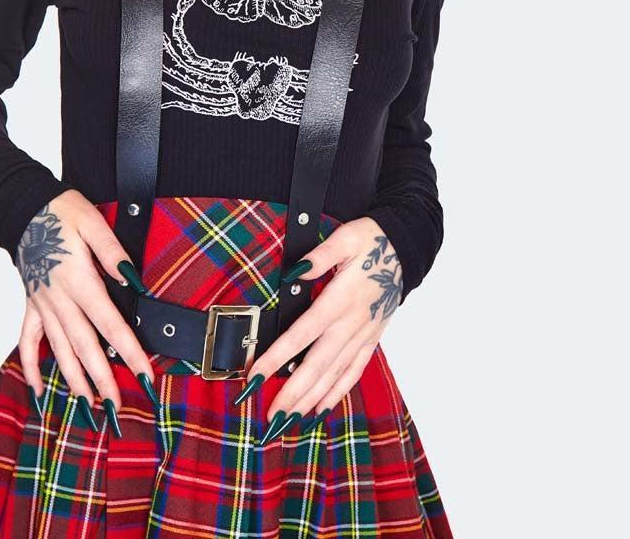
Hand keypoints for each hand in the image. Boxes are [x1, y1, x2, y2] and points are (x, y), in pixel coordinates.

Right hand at [15, 189, 155, 422]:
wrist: (26, 207)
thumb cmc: (62, 212)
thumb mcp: (93, 223)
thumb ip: (113, 252)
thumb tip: (133, 279)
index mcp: (80, 282)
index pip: (111, 325)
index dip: (130, 353)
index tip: (145, 377)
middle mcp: (60, 300)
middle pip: (85, 347)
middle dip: (103, 381)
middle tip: (117, 410)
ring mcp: (43, 305)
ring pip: (59, 351)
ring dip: (74, 382)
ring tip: (88, 409)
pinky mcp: (31, 304)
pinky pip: (28, 342)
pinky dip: (31, 367)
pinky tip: (38, 391)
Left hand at [243, 216, 402, 427]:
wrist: (406, 249)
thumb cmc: (372, 241)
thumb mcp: (345, 238)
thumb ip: (320, 257)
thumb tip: (294, 272)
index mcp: (340, 299)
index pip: (302, 334)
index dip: (277, 357)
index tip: (255, 376)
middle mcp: (352, 323)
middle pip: (317, 365)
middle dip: (292, 394)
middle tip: (269, 418)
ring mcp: (363, 334)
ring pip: (334, 374)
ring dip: (310, 400)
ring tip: (288, 422)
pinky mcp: (372, 338)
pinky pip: (354, 371)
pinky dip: (337, 393)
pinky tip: (319, 410)